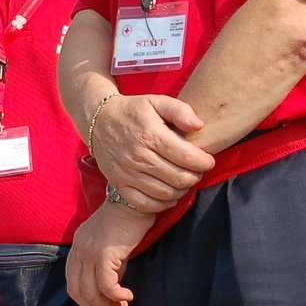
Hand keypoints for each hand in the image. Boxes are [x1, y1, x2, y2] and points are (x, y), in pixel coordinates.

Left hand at [67, 202, 153, 305]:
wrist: (134, 202)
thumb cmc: (126, 223)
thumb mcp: (110, 248)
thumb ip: (106, 267)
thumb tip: (111, 291)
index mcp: (77, 248)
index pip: (72, 283)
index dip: (86, 300)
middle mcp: (78, 250)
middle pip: (77, 291)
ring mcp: (88, 251)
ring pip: (90, 291)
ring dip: (107, 305)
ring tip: (122, 304)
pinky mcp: (103, 253)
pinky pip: (106, 285)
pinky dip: (117, 296)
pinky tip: (128, 295)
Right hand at [88, 94, 212, 210]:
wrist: (98, 121)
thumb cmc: (132, 111)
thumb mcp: (156, 101)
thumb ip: (180, 110)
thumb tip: (198, 125)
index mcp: (150, 135)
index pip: (188, 158)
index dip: (204, 162)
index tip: (207, 160)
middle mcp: (138, 157)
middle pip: (180, 178)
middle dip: (195, 176)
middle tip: (196, 170)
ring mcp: (128, 173)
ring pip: (167, 193)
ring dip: (181, 190)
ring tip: (183, 179)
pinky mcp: (120, 184)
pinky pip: (147, 204)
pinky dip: (163, 203)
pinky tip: (168, 192)